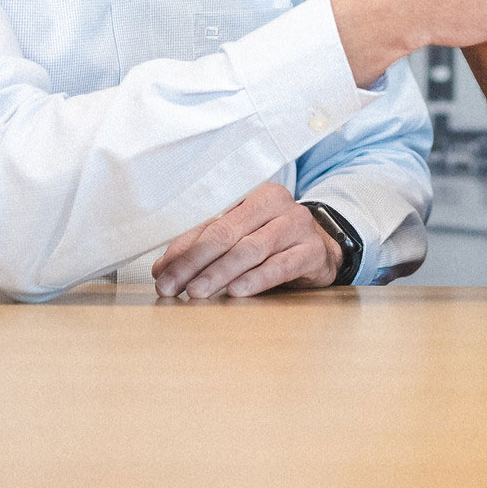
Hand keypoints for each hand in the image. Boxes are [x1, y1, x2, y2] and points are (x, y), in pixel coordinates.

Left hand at [151, 183, 341, 298]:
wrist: (324, 249)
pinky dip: (257, 279)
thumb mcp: (241, 238)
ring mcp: (298, 227)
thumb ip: (204, 247)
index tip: (162, 273)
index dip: (183, 249)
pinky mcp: (313, 252)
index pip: (211, 222)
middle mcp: (278, 205)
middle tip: (173, 286)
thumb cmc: (275, 242)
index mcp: (255, 196)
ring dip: (220, 272)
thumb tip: (163, 268)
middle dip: (195, 262)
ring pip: (252, 249)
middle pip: (228, 234)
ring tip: (197, 292)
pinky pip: (281, 266)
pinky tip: (237, 291)